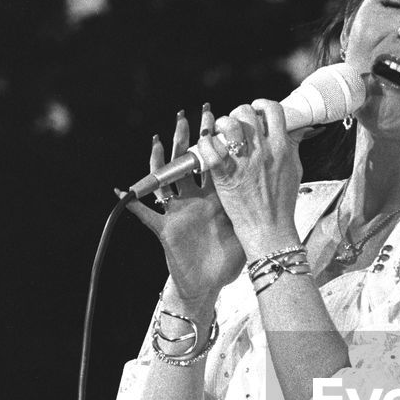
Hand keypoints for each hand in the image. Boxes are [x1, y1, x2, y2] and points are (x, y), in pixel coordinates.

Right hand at [118, 106, 246, 305]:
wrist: (209, 284)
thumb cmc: (226, 260)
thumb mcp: (243, 232)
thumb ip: (256, 210)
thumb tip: (278, 186)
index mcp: (216, 199)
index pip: (215, 163)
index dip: (215, 142)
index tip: (218, 118)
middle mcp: (196, 201)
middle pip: (190, 164)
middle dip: (188, 140)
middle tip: (187, 115)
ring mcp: (179, 212)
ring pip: (167, 180)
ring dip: (162, 161)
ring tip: (159, 139)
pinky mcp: (166, 229)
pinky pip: (145, 215)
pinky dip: (133, 205)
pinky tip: (122, 191)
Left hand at [193, 101, 302, 258]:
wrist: (270, 230)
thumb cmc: (282, 204)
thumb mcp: (295, 170)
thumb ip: (292, 147)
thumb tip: (295, 130)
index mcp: (281, 149)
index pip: (273, 110)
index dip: (262, 105)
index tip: (257, 109)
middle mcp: (262, 152)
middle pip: (247, 113)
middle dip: (239, 113)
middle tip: (236, 123)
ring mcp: (243, 163)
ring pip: (228, 125)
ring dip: (221, 124)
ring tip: (220, 132)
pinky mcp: (225, 175)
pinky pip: (210, 148)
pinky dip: (205, 142)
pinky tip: (207, 144)